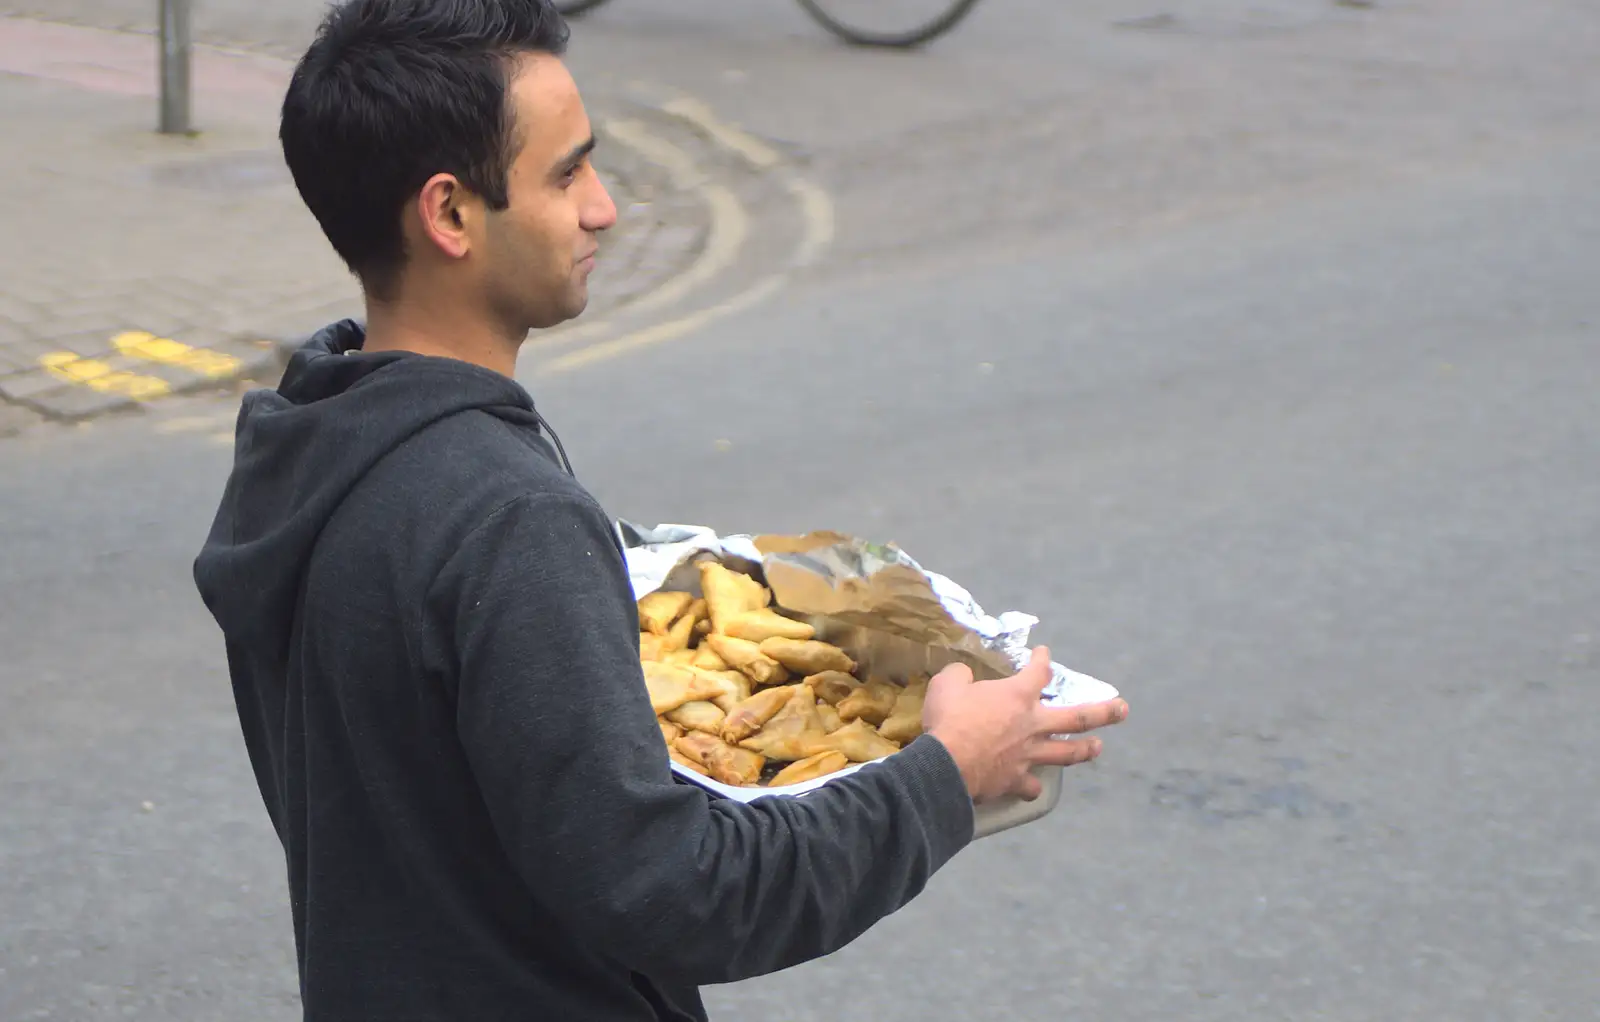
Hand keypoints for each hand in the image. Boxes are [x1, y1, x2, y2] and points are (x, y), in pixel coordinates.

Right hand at [922, 646, 1127, 803]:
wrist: (946, 764)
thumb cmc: (949, 719)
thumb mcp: (947, 684)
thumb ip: (960, 676)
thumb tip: (964, 676)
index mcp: (1017, 696)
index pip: (1038, 671)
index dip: (1042, 660)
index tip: (1044, 653)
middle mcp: (1032, 724)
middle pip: (1077, 716)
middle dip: (1103, 711)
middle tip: (1122, 708)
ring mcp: (1029, 755)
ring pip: (1067, 753)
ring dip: (1085, 750)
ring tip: (1099, 747)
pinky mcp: (1016, 779)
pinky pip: (1031, 785)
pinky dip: (1032, 785)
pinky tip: (1032, 785)